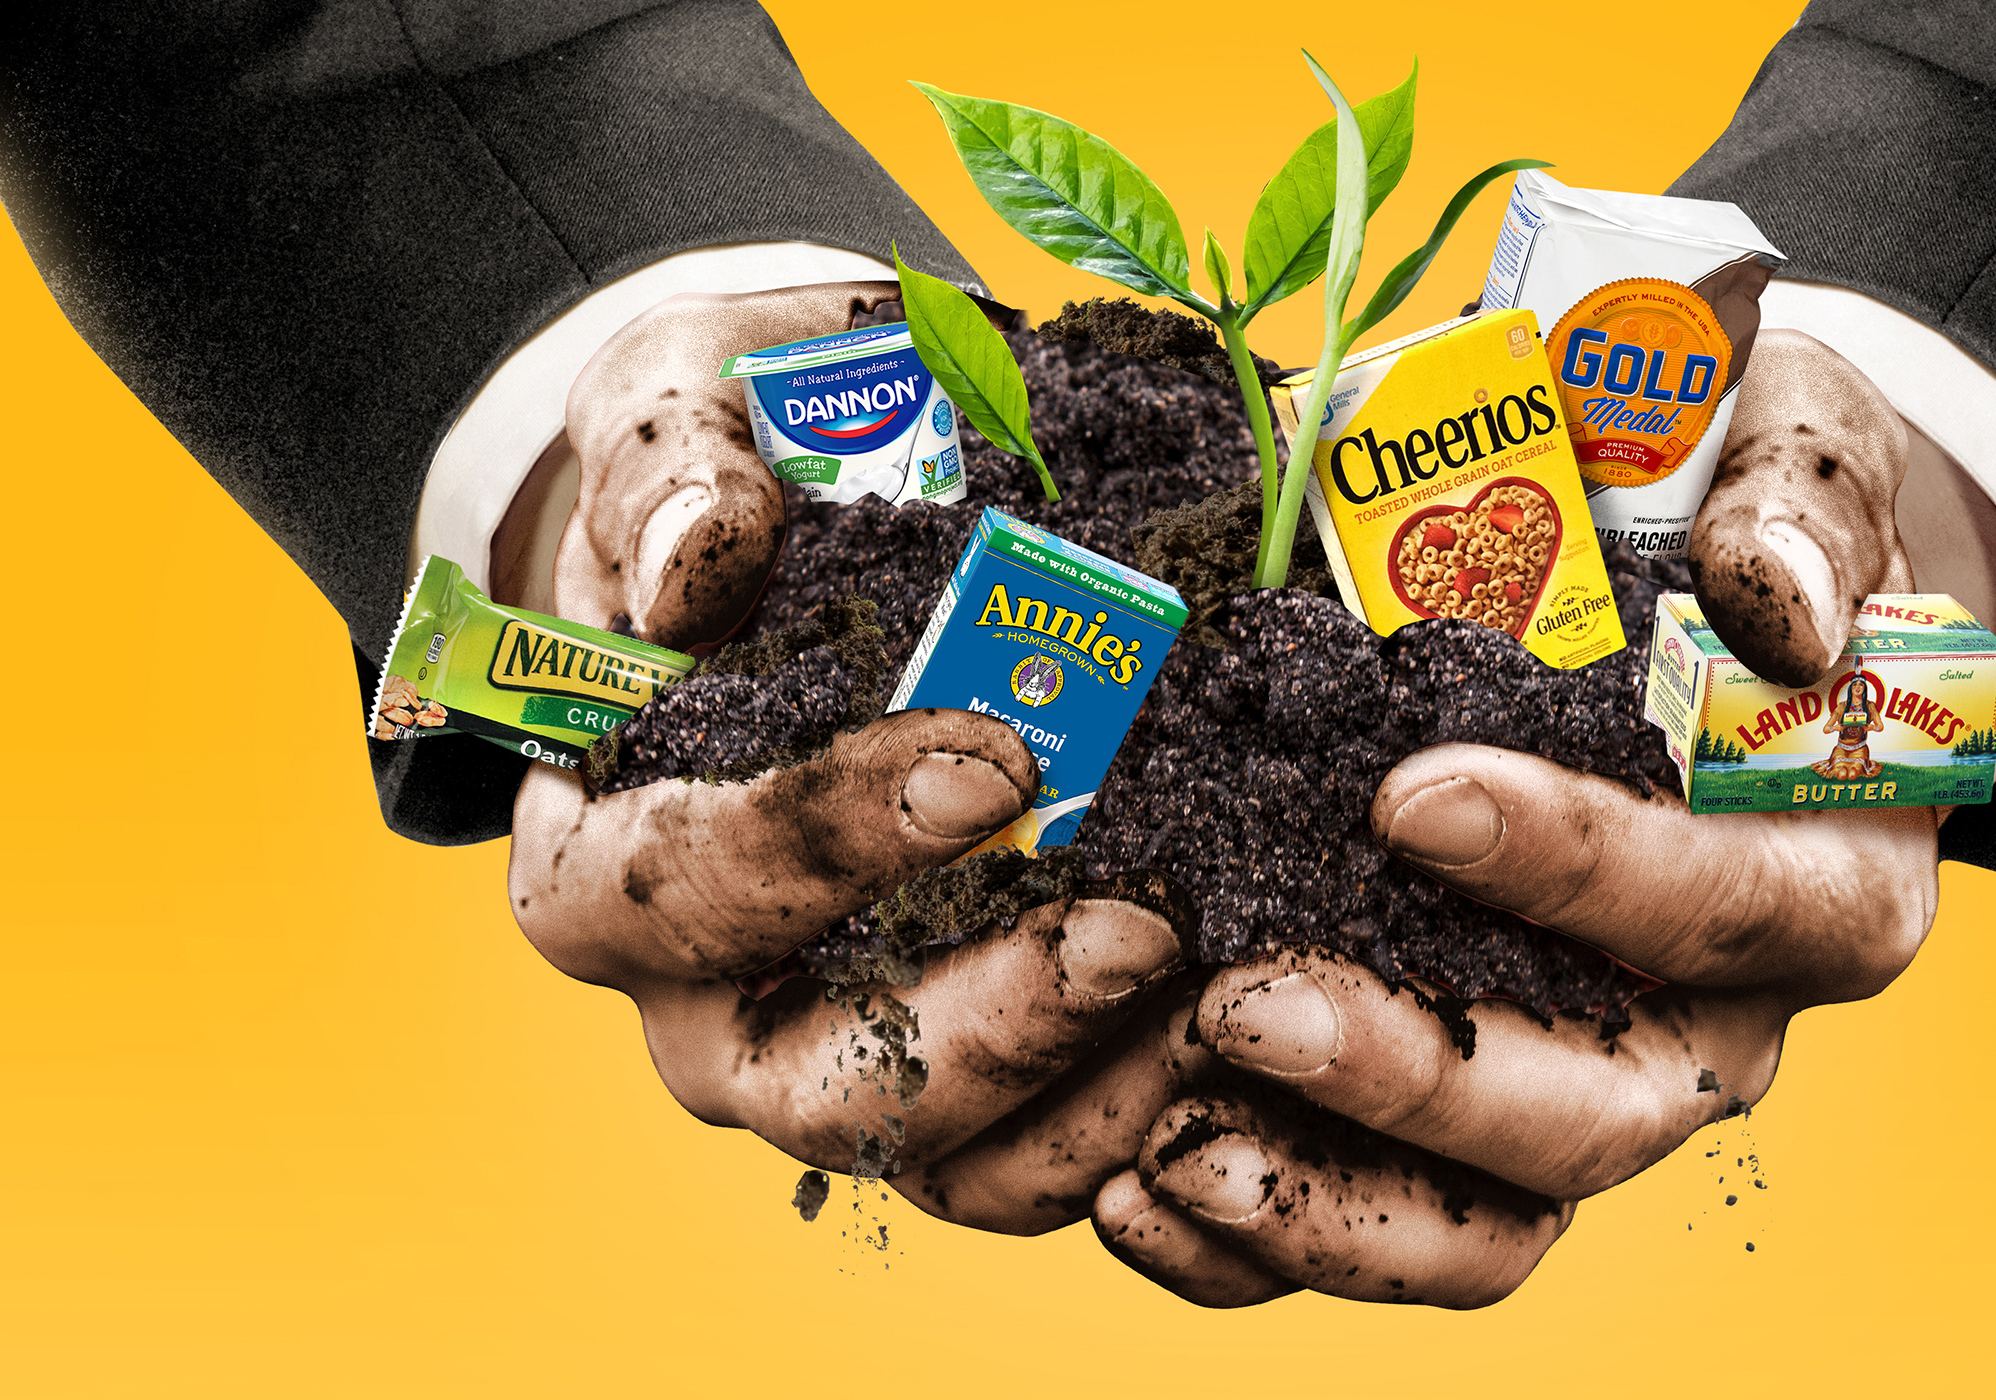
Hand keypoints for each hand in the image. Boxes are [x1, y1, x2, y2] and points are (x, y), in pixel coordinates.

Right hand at [506, 283, 1183, 1179]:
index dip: (824, 842)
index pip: (679, 889)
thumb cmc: (739, 474)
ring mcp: (845, 1057)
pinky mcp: (971, 1081)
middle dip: (987, 1027)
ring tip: (1238, 997)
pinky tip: (1261, 1032)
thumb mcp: (675, 417)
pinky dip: (1156, 1115)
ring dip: (1103, 1096)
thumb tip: (703, 555)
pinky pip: (1053, 1152)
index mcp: (601, 864)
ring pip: (955, 1153)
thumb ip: (671, 472)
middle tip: (1139, 932)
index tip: (990, 765)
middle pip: (815, 1087)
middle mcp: (709, 1001)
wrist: (828, 526)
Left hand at [1056, 331, 1995, 1307]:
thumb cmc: (1760, 540)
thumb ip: (1799, 513)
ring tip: (1169, 1149)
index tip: (1409, 798)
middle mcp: (1727, 1020)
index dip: (1574, 865)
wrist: (1740, 623)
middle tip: (1249, 1003)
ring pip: (1498, 1215)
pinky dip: (1280, 1236)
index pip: (1719, 903)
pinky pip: (1403, 1229)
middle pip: (1601, 1108)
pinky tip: (1142, 1187)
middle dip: (1421, 1074)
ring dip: (1334, 1200)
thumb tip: (1772, 597)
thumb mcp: (1808, 472)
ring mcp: (1604, 1087)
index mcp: (1831, 883)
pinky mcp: (1492, 1123)